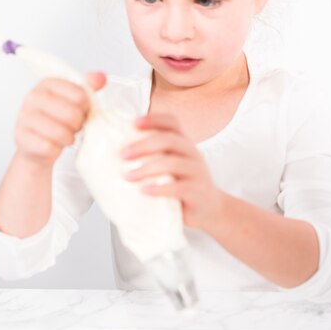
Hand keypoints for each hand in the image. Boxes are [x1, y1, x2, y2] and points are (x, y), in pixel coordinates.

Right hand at [14, 72, 105, 167]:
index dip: (85, 107)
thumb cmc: (57, 120)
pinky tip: (54, 145)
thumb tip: (101, 77)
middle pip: (72, 114)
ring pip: (61, 132)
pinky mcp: (22, 138)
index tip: (81, 111)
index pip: (79, 94)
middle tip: (74, 127)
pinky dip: (57, 149)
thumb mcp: (73, 101)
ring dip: (68, 139)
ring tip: (65, 136)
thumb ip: (87, 88)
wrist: (37, 144)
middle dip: (78, 124)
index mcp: (48, 84)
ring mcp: (25, 117)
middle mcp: (33, 97)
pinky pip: (50, 147)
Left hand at [120, 113, 223, 229]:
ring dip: (146, 168)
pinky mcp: (197, 192)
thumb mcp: (173, 167)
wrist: (211, 210)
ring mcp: (197, 173)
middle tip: (121, 155)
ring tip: (127, 176)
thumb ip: (156, 158)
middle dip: (142, 146)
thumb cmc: (185, 187)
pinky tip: (144, 191)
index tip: (133, 123)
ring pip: (172, 164)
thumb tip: (118, 156)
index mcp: (185, 145)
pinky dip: (158, 188)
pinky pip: (178, 187)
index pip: (173, 123)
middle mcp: (193, 155)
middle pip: (169, 140)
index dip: (154, 119)